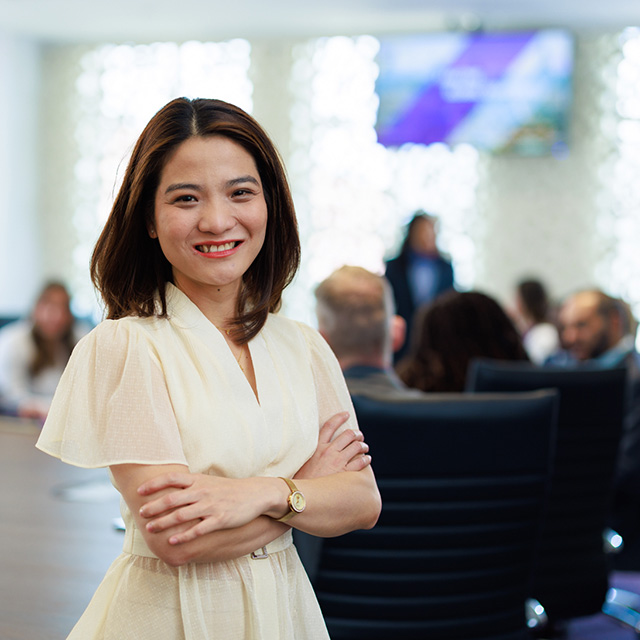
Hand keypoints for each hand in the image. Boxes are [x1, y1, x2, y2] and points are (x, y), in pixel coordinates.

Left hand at [137, 474, 273, 544]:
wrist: (255, 494)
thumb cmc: (229, 489)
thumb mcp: (209, 482)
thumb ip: (191, 485)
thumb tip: (170, 488)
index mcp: (199, 480)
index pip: (172, 478)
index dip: (154, 484)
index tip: (140, 491)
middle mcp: (202, 491)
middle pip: (172, 498)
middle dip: (154, 507)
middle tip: (141, 513)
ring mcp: (211, 506)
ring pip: (181, 515)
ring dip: (163, 522)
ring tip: (150, 529)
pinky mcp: (220, 519)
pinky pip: (198, 529)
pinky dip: (183, 535)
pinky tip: (172, 541)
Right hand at [295, 411, 370, 478]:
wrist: (301, 495)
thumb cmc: (302, 480)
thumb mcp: (303, 462)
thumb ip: (312, 453)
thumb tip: (318, 449)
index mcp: (317, 447)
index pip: (329, 426)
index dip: (339, 418)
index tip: (346, 414)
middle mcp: (328, 451)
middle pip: (348, 435)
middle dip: (357, 433)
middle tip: (359, 435)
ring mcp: (337, 462)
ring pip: (356, 446)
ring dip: (363, 445)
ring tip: (364, 447)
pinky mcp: (344, 473)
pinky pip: (360, 462)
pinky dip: (366, 459)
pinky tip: (367, 459)